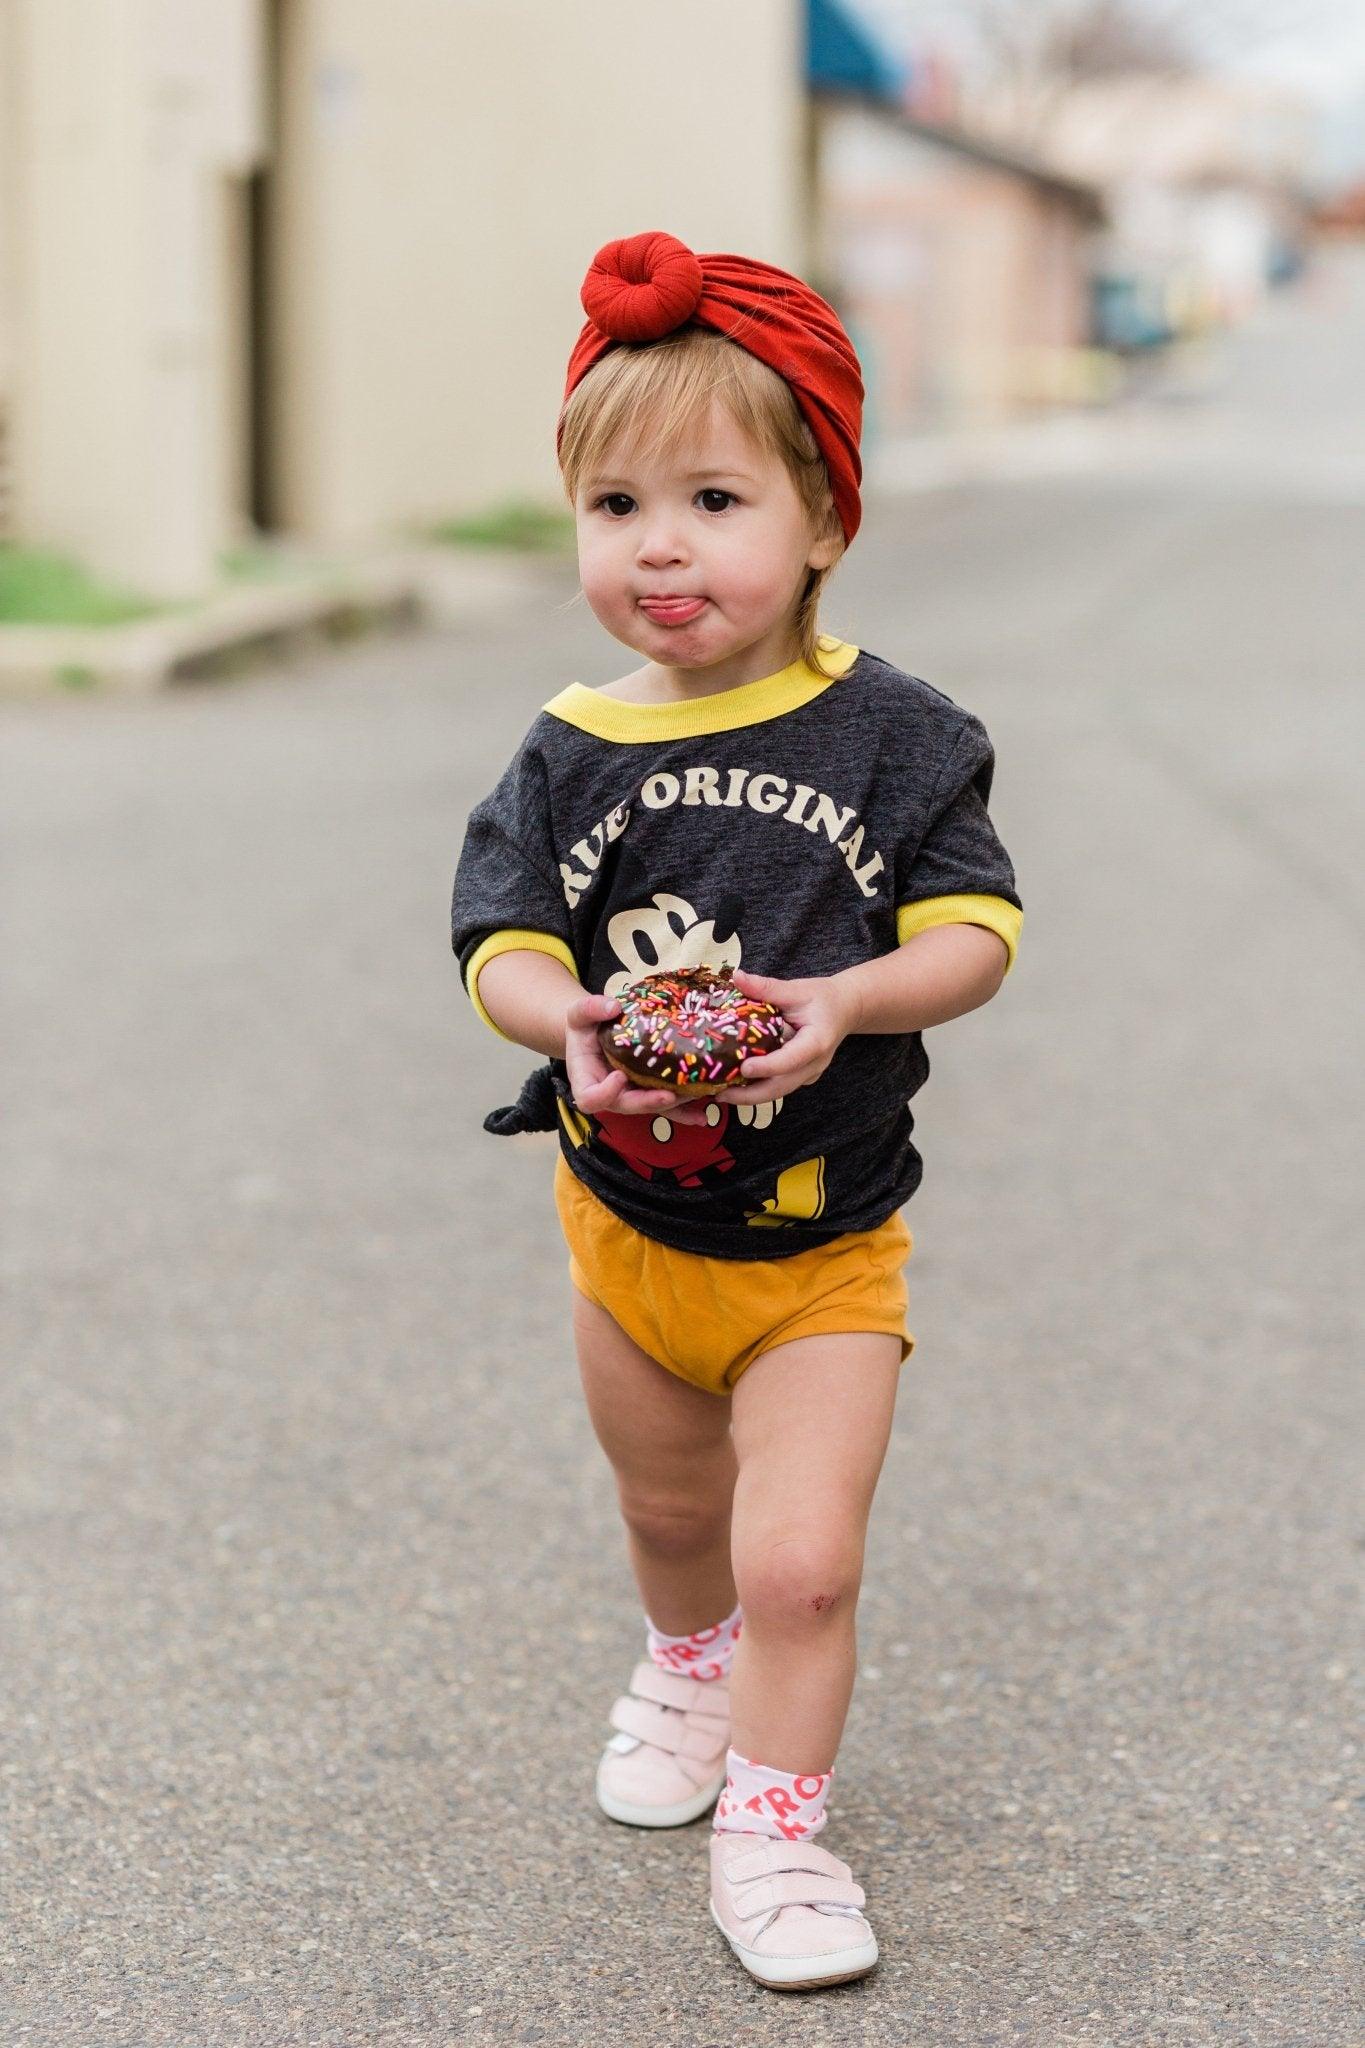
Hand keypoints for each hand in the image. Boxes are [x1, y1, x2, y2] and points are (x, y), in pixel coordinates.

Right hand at [562, 993, 710, 1122]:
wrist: (595, 1033)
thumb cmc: (584, 1026)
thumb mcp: (579, 1014)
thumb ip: (590, 1008)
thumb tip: (613, 1006)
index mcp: (586, 1081)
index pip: (590, 1099)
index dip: (604, 1094)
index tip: (619, 1076)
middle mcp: (610, 1094)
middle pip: (627, 1106)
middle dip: (649, 1102)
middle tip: (669, 1095)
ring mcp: (631, 1095)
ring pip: (651, 1107)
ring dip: (674, 1106)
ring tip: (696, 1097)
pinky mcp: (648, 1092)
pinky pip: (665, 1106)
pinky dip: (684, 1111)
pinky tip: (701, 1115)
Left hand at [720, 967, 857, 1105]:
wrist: (845, 1010)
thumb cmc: (823, 998)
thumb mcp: (796, 989)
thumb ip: (767, 987)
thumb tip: (737, 976)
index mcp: (817, 1042)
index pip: (791, 1059)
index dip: (768, 1066)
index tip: (744, 1068)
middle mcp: (814, 1064)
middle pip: (782, 1087)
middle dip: (750, 1095)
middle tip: (721, 1094)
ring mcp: (809, 1074)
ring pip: (779, 1091)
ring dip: (750, 1096)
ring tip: (722, 1094)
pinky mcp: (801, 1076)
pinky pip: (779, 1086)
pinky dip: (758, 1088)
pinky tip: (736, 1085)